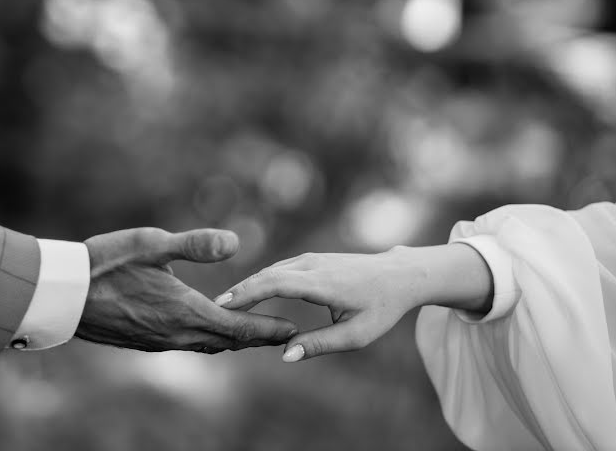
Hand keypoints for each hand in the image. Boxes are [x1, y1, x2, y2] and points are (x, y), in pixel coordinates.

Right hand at [76, 227, 297, 352]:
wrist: (62, 294)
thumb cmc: (105, 263)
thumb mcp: (152, 244)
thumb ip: (194, 245)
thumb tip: (235, 243)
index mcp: (184, 312)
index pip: (239, 329)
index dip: (268, 329)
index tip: (292, 329)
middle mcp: (176, 334)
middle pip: (227, 342)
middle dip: (256, 338)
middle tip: (281, 333)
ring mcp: (158, 342)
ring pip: (206, 346)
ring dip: (232, 340)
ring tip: (250, 334)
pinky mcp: (143, 342)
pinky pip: (186, 345)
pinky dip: (206, 340)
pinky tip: (204, 330)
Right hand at [214, 244, 492, 361]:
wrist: (402, 274)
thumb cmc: (382, 308)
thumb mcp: (356, 335)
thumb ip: (320, 344)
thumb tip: (285, 355)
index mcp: (323, 283)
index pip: (275, 283)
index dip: (247, 294)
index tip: (222, 305)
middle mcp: (313, 265)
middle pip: (267, 274)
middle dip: (240, 291)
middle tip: (213, 308)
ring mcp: (312, 259)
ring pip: (272, 270)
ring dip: (248, 285)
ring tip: (225, 304)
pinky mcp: (312, 259)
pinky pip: (280, 269)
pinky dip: (261, 280)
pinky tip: (248, 293)